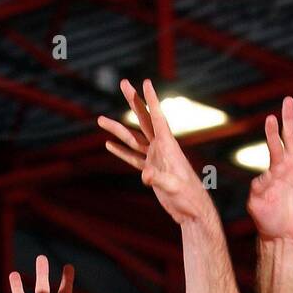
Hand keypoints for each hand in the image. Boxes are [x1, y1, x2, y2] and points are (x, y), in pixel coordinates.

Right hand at [98, 79, 212, 226]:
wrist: (192, 211)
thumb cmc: (188, 197)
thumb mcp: (173, 186)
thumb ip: (158, 178)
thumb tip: (144, 175)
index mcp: (168, 145)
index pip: (157, 117)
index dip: (151, 100)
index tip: (145, 81)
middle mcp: (160, 148)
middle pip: (143, 119)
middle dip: (133, 101)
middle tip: (123, 82)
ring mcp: (154, 159)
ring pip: (133, 139)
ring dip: (117, 129)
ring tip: (100, 119)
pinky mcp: (150, 171)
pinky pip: (132, 158)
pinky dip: (121, 151)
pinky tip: (109, 145)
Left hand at [247, 97, 292, 242]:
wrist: (283, 236)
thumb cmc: (266, 220)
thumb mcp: (256, 204)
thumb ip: (257, 189)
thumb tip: (262, 177)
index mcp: (276, 169)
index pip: (275, 145)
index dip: (273, 132)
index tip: (271, 117)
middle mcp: (292, 167)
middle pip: (291, 138)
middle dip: (290, 119)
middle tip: (288, 100)